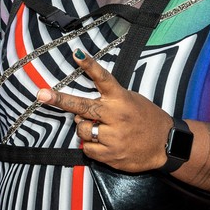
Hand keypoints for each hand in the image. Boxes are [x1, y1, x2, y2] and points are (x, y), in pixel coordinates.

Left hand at [37, 50, 173, 172]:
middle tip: (42, 95)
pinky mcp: (111, 155)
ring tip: (100, 128)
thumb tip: (79, 114)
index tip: (77, 54)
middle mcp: (117, 116)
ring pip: (82, 130)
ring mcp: (114, 137)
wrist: (166, 144)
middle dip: (61, 100)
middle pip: (83, 107)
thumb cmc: (146, 119)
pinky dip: (91, 145)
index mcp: (122, 99)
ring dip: (84, 128)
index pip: (104, 79)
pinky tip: (104, 143)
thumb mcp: (132, 101)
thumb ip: (108, 103)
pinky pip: (88, 148)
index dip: (90, 66)